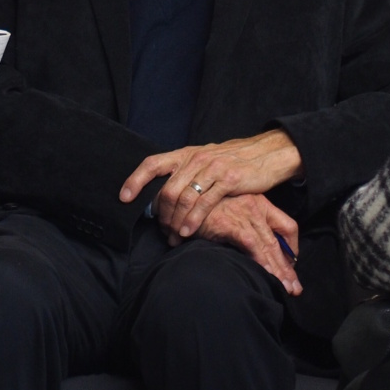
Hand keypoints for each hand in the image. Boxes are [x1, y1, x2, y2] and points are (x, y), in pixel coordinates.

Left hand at [120, 130, 303, 237]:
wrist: (266, 154)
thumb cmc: (233, 161)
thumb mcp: (205, 160)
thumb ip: (186, 173)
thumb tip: (163, 193)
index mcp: (186, 153)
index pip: (153, 163)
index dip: (136, 180)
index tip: (124, 198)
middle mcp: (195, 158)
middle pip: (166, 189)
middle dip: (160, 214)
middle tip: (162, 231)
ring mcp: (211, 168)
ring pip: (183, 197)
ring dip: (175, 221)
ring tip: (174, 236)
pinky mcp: (228, 179)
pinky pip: (204, 203)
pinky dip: (193, 219)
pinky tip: (188, 232)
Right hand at [190, 194, 301, 294]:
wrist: (184, 198)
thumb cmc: (206, 206)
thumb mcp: (232, 210)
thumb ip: (245, 224)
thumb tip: (257, 249)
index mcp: (260, 203)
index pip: (287, 225)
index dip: (292, 247)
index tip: (291, 264)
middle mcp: (256, 207)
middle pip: (279, 242)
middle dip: (287, 268)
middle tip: (294, 288)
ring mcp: (244, 215)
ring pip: (268, 246)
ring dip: (278, 270)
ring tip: (285, 288)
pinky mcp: (230, 223)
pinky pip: (252, 245)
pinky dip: (261, 261)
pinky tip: (266, 276)